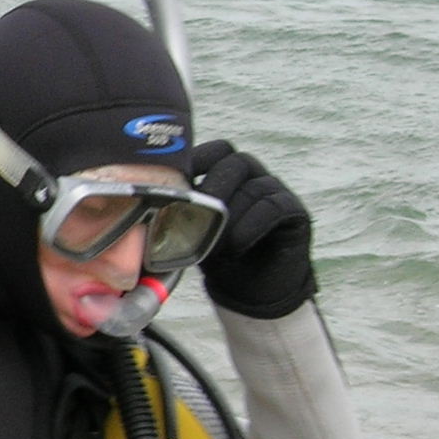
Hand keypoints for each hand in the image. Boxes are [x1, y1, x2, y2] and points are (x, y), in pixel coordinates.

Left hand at [187, 139, 316, 318]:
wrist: (250, 288)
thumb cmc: (216, 253)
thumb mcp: (190, 230)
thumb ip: (177, 211)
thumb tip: (144, 201)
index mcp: (226, 173)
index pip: (215, 150)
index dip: (196, 159)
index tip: (176, 179)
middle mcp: (253, 175)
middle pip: (235, 162)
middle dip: (213, 185)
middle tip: (196, 211)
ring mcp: (276, 191)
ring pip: (254, 187)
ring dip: (231, 214)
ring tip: (216, 241)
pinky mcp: (294, 211)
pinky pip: (274, 207)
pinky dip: (252, 224)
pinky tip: (237, 244)